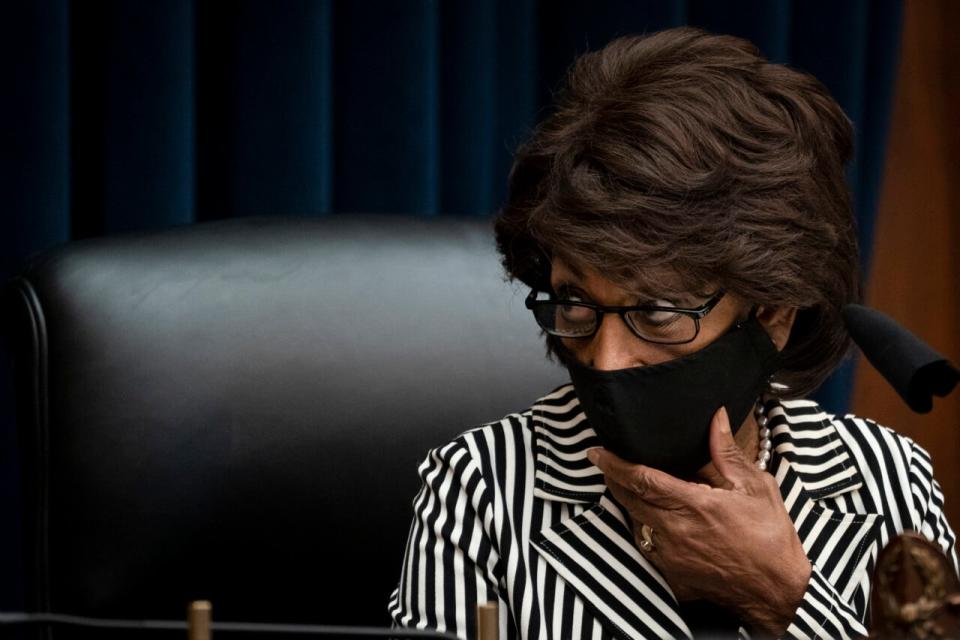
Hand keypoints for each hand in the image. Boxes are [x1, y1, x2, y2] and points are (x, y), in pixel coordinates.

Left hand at [587, 406, 811, 636]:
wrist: (776, 591)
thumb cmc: (770, 538)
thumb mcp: (755, 487)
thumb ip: (727, 452)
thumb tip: (716, 418)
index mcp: (694, 505)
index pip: (641, 479)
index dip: (613, 464)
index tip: (596, 453)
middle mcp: (675, 531)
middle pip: (629, 499)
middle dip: (613, 479)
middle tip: (606, 463)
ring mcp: (670, 556)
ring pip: (634, 523)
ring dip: (628, 504)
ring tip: (629, 487)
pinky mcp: (672, 576)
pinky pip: (647, 547)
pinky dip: (645, 530)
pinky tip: (654, 520)